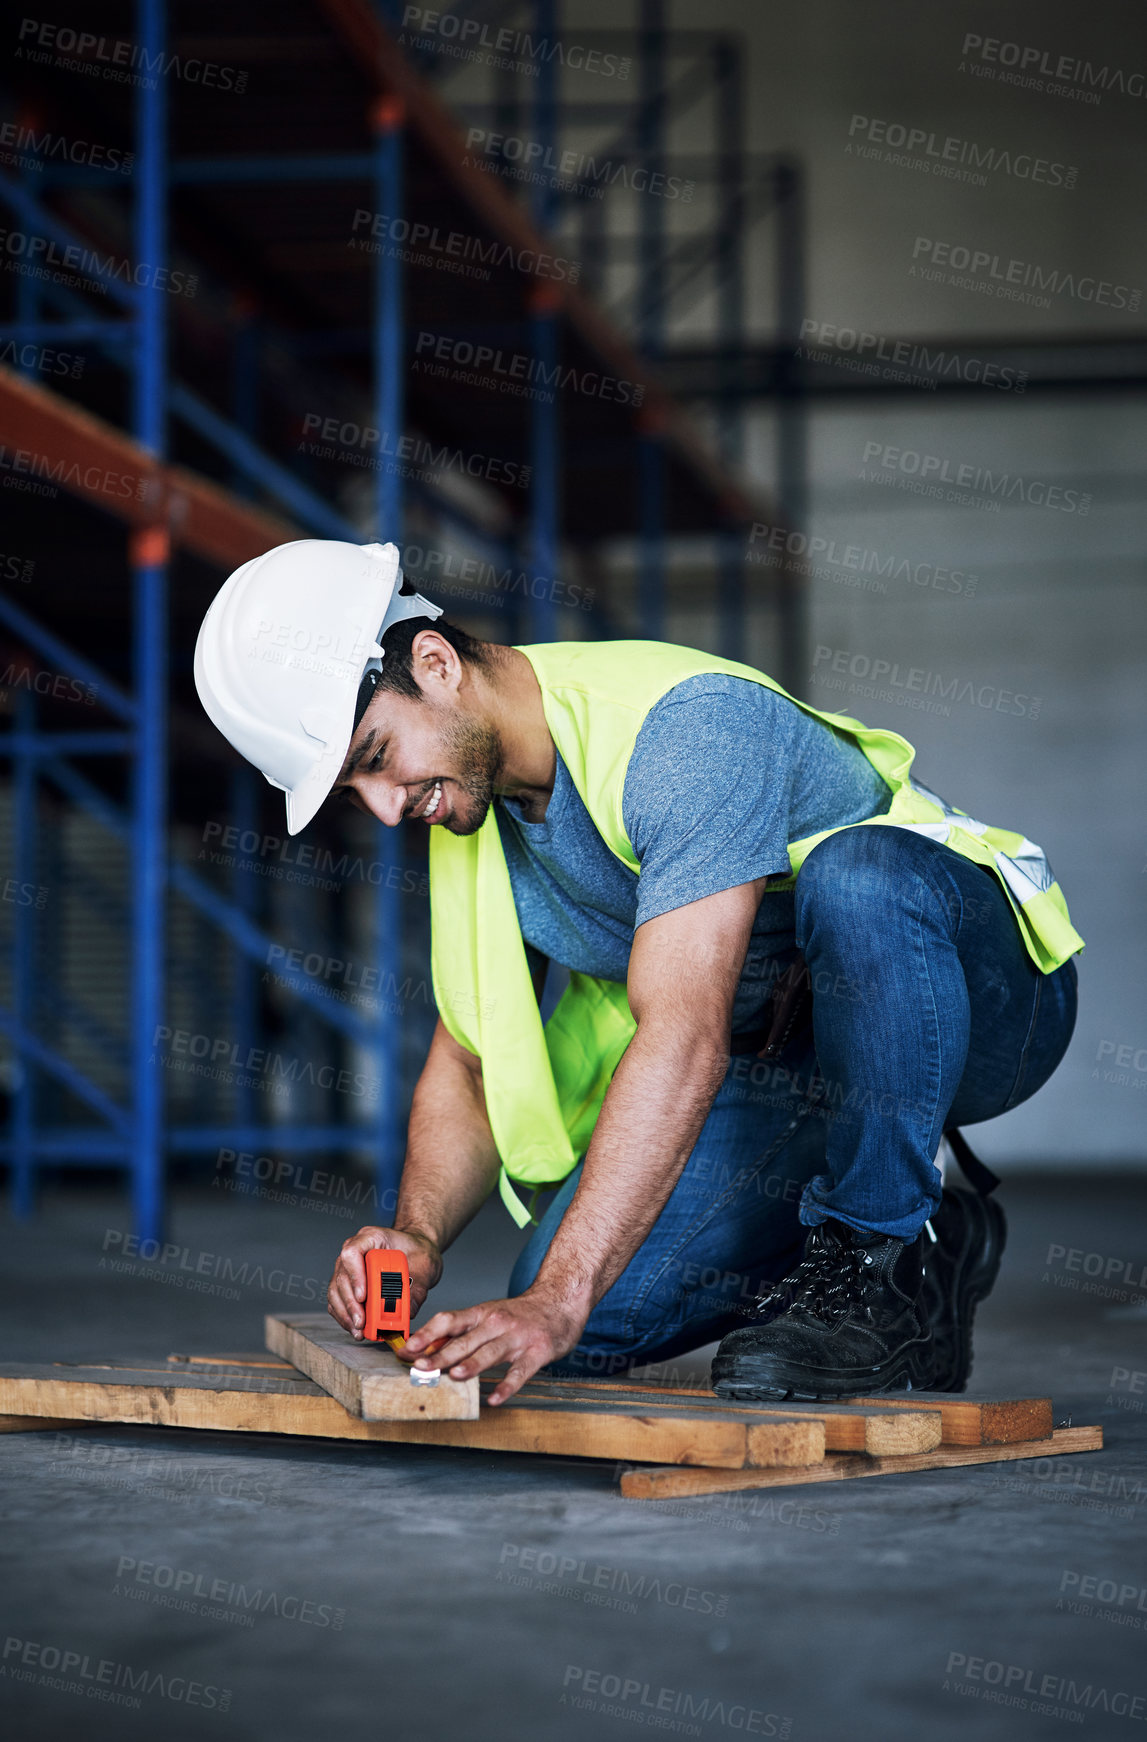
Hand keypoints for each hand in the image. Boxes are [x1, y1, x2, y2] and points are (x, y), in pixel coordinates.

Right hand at [326, 1226, 441, 1339]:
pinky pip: (338, 1301)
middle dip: (350, 1304)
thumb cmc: (418, 1250)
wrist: (416, 1250)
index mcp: (371, 1237)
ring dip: (345, 1313)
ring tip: (359, 1330)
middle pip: (342, 1276)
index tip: (363, 1296)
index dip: (355, 1276)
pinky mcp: (348, 1284)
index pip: (352, 1253)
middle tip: (362, 1322)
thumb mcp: (425, 1265)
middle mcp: (354, 1250)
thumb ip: (418, 1288)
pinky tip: (356, 1328)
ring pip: (336, 1291)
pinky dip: (345, 1316)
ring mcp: (348, 1267)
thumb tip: (408, 1311)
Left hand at [405, 1290, 585, 1405]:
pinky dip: (507, 1386)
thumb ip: (461, 1334)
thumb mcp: (488, 1316)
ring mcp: (517, 1337)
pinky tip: (495, 1400)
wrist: (561, 1301)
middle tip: (420, 1367)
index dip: (426, 1334)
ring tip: (456, 1375)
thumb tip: (426, 1350)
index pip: (448, 1321)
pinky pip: (520, 1372)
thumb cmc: (519, 1314)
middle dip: (440, 1355)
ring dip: (472, 1363)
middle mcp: (496, 1323)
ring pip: (490, 1352)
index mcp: (481, 1314)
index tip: (407, 1348)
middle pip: (464, 1339)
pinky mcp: (537, 1352)